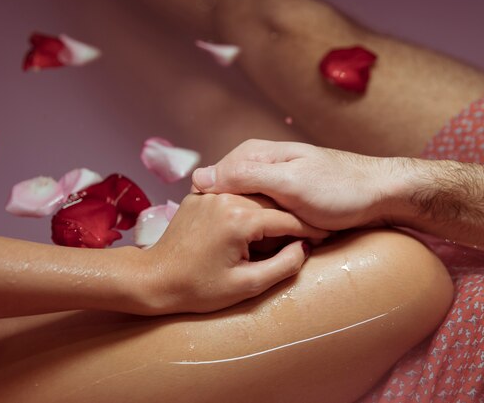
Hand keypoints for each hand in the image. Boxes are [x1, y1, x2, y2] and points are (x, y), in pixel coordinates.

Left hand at [134, 192, 328, 313]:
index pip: (287, 218)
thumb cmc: (198, 288)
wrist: (154, 279)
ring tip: (287, 229)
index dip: (310, 228)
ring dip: (271, 211)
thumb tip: (304, 247)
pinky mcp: (199, 197)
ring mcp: (210, 195)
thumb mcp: (247, 285)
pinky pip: (233, 198)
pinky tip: (256, 224)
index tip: (328, 234)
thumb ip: (283, 265)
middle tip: (312, 231)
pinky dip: (248, 208)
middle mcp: (225, 198)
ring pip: (253, 198)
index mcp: (239, 219)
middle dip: (292, 217)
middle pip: (272, 203)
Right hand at [192, 139, 407, 230]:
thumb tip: (198, 177)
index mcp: (253, 154)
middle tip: (253, 242)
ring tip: (270, 242)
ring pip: (244, 209)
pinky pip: (261, 215)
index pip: (212, 181)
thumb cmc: (339, 189)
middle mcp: (257, 164)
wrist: (380, 195)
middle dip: (236, 220)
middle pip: (227, 197)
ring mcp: (269, 181)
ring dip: (254, 227)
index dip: (216, 208)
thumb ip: (246, 177)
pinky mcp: (282, 198)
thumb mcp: (290, 182)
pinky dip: (266, 230)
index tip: (228, 231)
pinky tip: (276, 241)